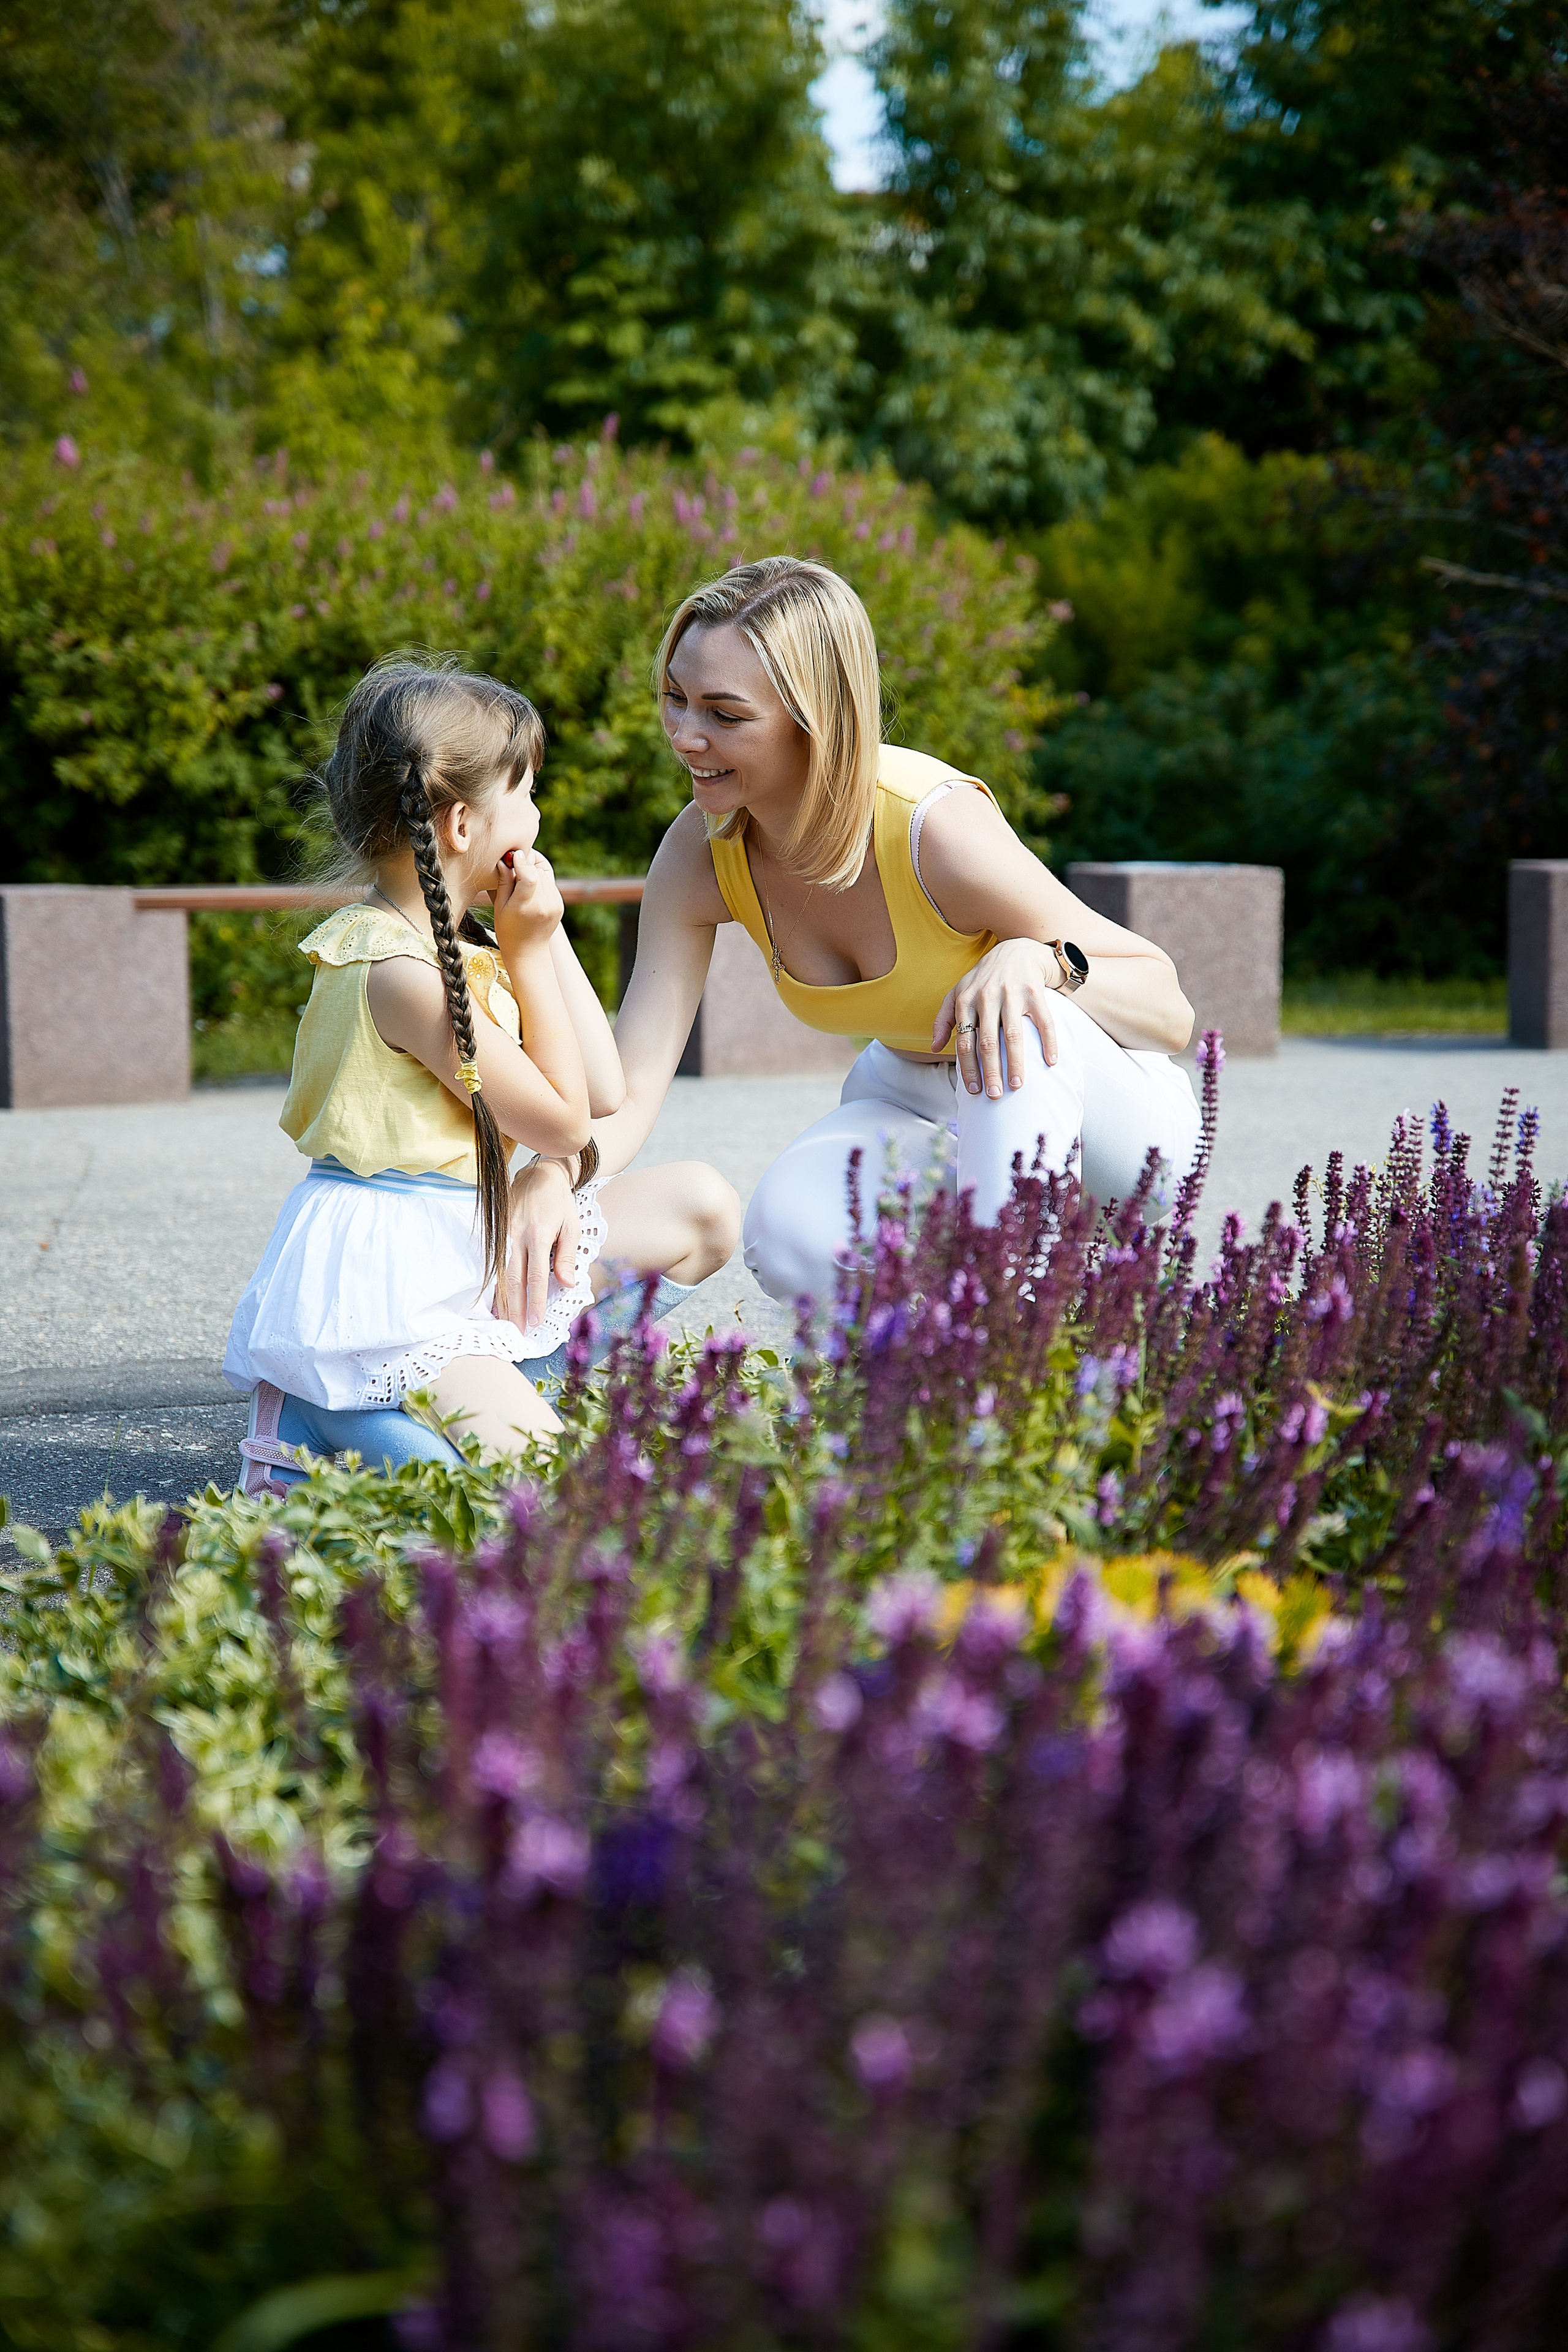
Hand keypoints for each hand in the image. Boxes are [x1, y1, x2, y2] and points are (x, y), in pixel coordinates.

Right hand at [492, 846, 564, 962]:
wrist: (527, 951)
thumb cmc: (507, 929)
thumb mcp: (499, 906)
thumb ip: (503, 882)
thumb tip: (505, 860)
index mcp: (526, 907)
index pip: (530, 876)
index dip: (522, 862)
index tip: (513, 855)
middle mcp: (544, 905)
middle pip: (537, 872)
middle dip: (525, 866)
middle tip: (512, 869)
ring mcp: (554, 905)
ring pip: (544, 875)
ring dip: (533, 873)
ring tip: (520, 881)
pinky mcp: (559, 904)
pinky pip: (549, 883)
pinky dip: (540, 881)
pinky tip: (530, 890)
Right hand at [507, 1156, 579, 1329]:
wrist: (540, 1174)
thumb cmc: (560, 1202)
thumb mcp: (572, 1226)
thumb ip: (567, 1256)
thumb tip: (566, 1284)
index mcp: (538, 1235)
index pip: (535, 1277)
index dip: (535, 1301)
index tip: (535, 1322)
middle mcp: (516, 1235)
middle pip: (512, 1279)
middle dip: (515, 1308)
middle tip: (518, 1331)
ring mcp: (503, 1233)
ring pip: (500, 1273)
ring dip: (503, 1299)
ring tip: (506, 1322)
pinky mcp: (497, 1232)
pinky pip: (496, 1262)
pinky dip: (496, 1283)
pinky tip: (497, 1299)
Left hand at [933, 937, 1060, 1098]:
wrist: (1015, 951)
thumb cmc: (983, 979)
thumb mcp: (957, 992)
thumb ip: (943, 1019)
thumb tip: (934, 1047)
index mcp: (966, 1001)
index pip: (965, 1041)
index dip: (968, 1067)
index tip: (973, 1089)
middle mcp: (987, 997)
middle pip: (987, 1042)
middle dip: (990, 1071)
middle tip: (994, 1095)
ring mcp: (1012, 995)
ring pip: (1013, 1035)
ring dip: (1015, 1063)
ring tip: (1016, 1086)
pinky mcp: (1035, 993)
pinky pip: (1044, 1022)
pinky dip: (1049, 1043)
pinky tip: (1050, 1062)